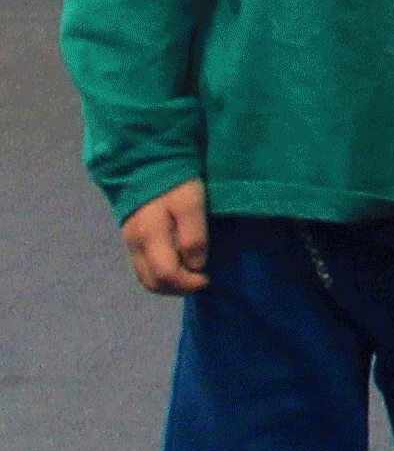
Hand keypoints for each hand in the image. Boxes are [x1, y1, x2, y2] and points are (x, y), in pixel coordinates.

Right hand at [122, 178, 209, 293]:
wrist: (144, 162)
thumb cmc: (174, 182)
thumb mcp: (191, 204)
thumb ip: (193, 236)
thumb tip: (195, 265)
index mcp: (150, 237)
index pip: (165, 275)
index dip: (187, 283)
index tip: (207, 278)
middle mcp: (135, 244)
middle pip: (151, 282)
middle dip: (178, 288)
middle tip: (200, 280)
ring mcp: (130, 242)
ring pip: (144, 277)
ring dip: (168, 283)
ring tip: (191, 275)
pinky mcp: (130, 237)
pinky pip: (142, 266)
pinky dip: (159, 273)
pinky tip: (177, 264)